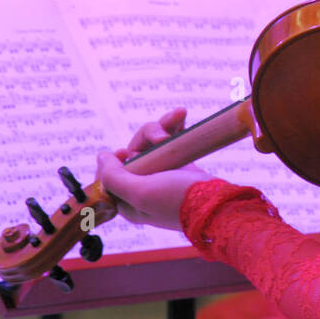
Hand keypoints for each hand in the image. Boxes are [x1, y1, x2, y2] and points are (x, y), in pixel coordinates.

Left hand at [97, 108, 214, 232]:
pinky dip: (175, 127)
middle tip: (161, 137)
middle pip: (134, 152)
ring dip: (163, 126)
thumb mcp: (140, 192)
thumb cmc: (178, 201)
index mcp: (128, 200)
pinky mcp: (179, 164)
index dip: (112, 161)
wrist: (217, 203)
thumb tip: (102, 157)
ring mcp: (162, 174)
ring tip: (179, 115)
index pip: (108, 176)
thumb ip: (114, 177)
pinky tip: (182, 117)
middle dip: (147, 136)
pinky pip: (171, 141)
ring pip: (152, 142)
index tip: (124, 153)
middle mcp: (143, 186)